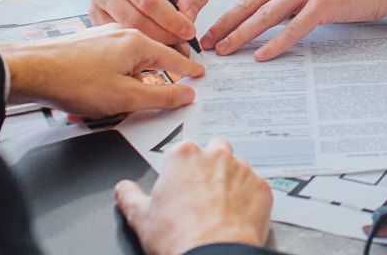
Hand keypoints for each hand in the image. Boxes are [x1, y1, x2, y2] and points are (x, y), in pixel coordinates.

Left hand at [0, 24, 205, 117]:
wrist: (30, 71)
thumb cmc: (75, 82)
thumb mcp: (126, 98)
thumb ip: (161, 97)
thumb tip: (186, 94)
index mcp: (137, 43)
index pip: (173, 57)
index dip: (188, 69)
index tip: (200, 74)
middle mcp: (122, 34)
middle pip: (151, 59)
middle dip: (155, 80)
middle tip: (162, 95)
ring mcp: (102, 38)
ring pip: (128, 62)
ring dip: (128, 83)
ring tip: (116, 103)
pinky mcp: (87, 46)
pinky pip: (111, 63)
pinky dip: (112, 79)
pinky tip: (99, 95)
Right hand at [88, 0, 209, 47]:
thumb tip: (188, 15)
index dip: (171, 18)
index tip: (188, 30)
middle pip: (135, 19)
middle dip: (163, 34)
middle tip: (183, 42)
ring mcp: (95, 7)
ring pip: (126, 33)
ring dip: (154, 44)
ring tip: (173, 45)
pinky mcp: (95, 23)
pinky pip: (119, 40)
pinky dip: (140, 47)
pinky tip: (156, 46)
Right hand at [115, 139, 272, 254]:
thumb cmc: (178, 236)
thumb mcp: (141, 217)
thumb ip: (130, 196)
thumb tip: (123, 189)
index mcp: (184, 155)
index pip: (183, 150)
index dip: (182, 169)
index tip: (180, 184)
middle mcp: (216, 156)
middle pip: (215, 149)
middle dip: (210, 165)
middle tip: (202, 192)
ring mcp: (243, 170)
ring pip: (238, 167)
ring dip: (231, 180)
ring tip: (220, 207)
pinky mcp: (262, 188)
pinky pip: (256, 187)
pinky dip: (249, 198)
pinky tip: (237, 215)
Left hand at [202, 0, 386, 60]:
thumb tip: (267, 13)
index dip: (230, 11)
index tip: (214, 28)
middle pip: (251, 1)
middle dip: (225, 24)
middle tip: (207, 42)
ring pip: (265, 15)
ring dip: (241, 35)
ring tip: (226, 50)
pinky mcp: (324, 3)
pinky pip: (293, 28)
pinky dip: (275, 43)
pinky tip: (262, 55)